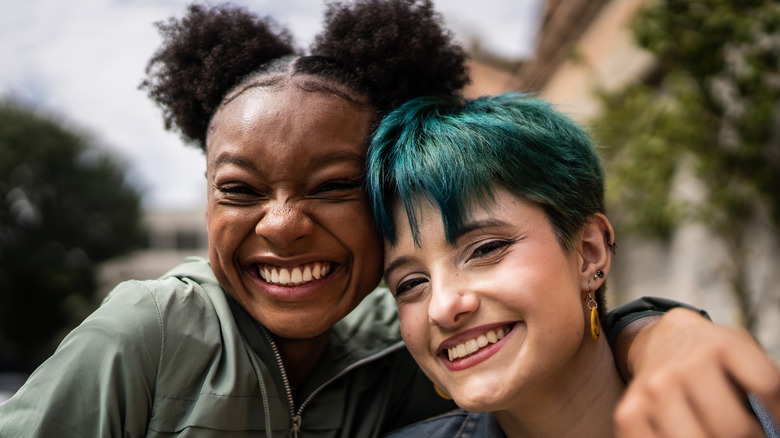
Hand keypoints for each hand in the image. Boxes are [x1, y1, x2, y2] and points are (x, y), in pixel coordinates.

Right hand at [614, 307, 779, 437]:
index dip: (778, 414)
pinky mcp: (629, 412)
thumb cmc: (711, 356)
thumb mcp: (742, 353)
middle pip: (734, 429)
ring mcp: (654, 390)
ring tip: (715, 434)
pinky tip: (684, 434)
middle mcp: (684, 366)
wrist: (661, 339)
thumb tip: (774, 425)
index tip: (775, 424)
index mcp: (721, 345)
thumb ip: (763, 382)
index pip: (767, 386)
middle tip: (744, 434)